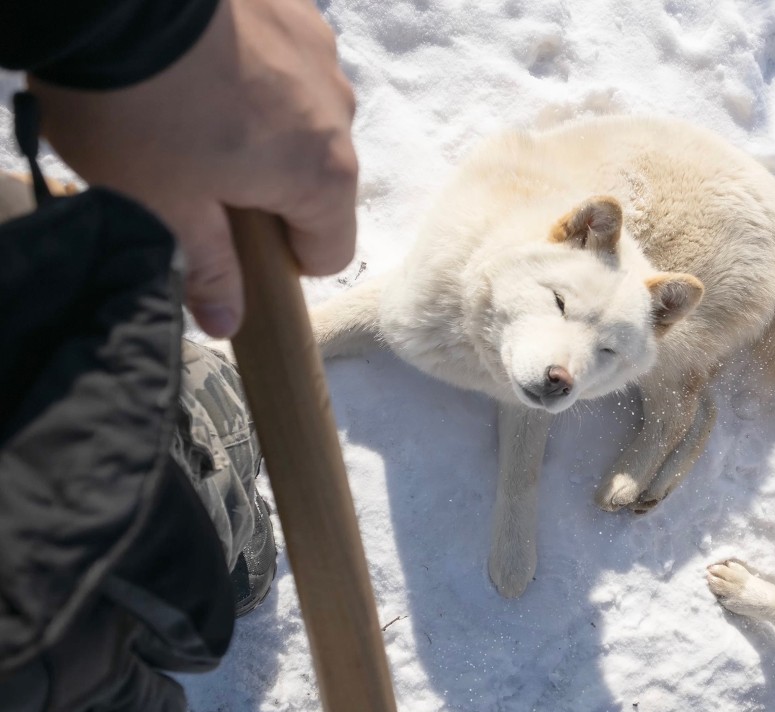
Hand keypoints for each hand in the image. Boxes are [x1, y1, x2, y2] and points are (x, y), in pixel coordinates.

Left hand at [28, 0, 357, 336]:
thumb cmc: (143, 112)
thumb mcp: (165, 206)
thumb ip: (209, 268)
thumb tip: (228, 326)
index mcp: (322, 177)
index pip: (331, 252)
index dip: (280, 260)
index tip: (230, 240)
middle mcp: (341, 116)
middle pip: (318, 178)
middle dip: (268, 185)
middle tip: (192, 168)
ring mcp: (322, 55)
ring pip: (304, 115)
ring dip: (264, 123)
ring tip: (190, 103)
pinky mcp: (297, 8)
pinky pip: (288, 59)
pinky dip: (255, 68)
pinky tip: (199, 58)